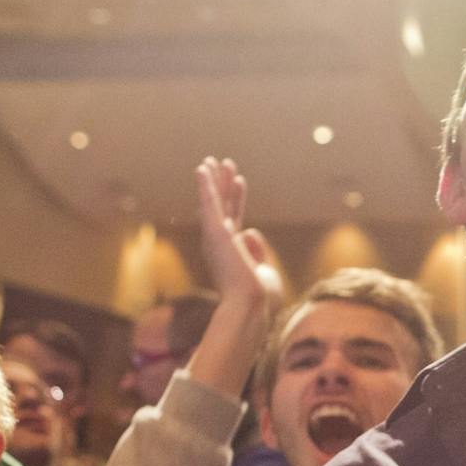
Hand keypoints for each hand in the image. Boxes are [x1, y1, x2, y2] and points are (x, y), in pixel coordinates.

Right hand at [197, 156, 282, 322]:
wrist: (251, 306)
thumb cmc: (259, 299)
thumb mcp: (264, 272)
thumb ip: (256, 250)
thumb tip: (250, 230)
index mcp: (231, 253)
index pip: (234, 219)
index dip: (236, 198)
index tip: (239, 181)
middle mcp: (220, 244)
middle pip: (223, 206)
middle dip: (222, 183)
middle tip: (222, 163)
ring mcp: (216, 237)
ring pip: (214, 201)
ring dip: (214, 179)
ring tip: (213, 160)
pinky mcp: (215, 232)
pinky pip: (209, 203)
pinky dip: (205, 185)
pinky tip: (202, 168)